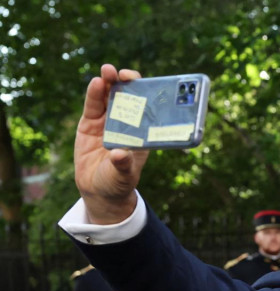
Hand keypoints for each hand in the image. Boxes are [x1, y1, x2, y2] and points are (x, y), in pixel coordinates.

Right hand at [75, 64, 148, 223]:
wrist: (98, 189)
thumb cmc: (118, 182)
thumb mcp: (123, 175)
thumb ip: (123, 165)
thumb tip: (121, 154)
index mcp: (142, 133)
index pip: (148, 109)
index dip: (148, 95)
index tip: (147, 86)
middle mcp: (127, 124)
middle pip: (129, 98)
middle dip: (128, 83)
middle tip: (125, 75)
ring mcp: (108, 121)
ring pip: (110, 97)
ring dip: (109, 82)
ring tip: (108, 71)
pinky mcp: (90, 123)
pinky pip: (93, 105)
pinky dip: (94, 94)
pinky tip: (96, 83)